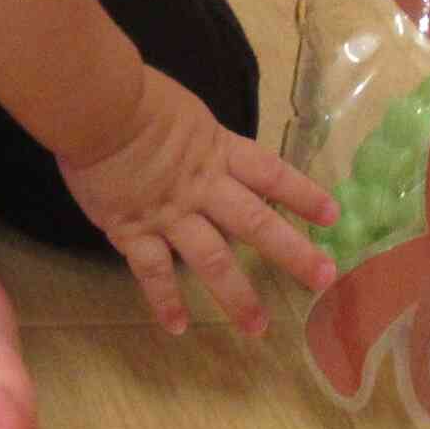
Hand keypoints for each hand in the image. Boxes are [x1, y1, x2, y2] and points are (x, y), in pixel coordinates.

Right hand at [57, 69, 336, 335]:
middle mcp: (203, 188)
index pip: (271, 174)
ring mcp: (169, 214)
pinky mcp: (133, 231)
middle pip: (256, 224)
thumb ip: (200, 146)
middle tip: (324, 279)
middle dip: (293, 253)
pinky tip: (177, 327)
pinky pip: (153, 272)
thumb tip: (208, 164)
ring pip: (212, 260)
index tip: (332, 216)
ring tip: (257, 328)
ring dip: (236, 296)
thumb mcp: (185, 115)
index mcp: (217, 151)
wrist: (97, 107)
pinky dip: (165, 300)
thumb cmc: (136, 100)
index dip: (303, 194)